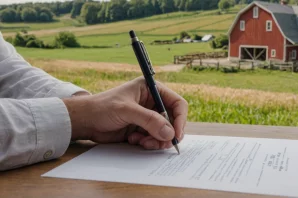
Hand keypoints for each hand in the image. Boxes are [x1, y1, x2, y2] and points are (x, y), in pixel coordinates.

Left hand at [63, 77, 187, 149]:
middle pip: (173, 120)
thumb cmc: (102, 108)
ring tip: (142, 141)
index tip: (177, 134)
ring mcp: (148, 117)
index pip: (176, 103)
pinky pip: (154, 138)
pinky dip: (148, 142)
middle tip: (161, 143)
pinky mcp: (142, 129)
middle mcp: (152, 102)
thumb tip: (169, 133)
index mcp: (151, 90)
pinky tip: (134, 139)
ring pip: (164, 132)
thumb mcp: (126, 111)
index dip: (180, 119)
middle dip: (168, 133)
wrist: (85, 121)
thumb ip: (149, 120)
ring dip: (156, 139)